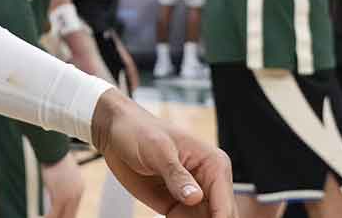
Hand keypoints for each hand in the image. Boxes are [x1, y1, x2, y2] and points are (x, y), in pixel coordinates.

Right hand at [40, 155, 85, 217]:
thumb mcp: (62, 177)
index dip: (66, 216)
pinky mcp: (60, 197)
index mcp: (79, 189)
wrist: (54, 152)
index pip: (74, 209)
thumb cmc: (56, 160)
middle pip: (71, 215)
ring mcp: (70, 197)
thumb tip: (54, 200)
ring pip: (63, 216)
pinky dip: (48, 217)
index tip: (59, 217)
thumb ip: (61, 190)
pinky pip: (54, 213)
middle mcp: (77, 194)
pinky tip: (43, 217)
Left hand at [90, 90, 233, 217]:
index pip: (224, 204)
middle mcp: (208, 182)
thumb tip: (195, 197)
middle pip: (219, 217)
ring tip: (173, 216)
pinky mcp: (177, 206)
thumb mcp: (158, 150)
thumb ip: (176, 175)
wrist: (117, 133)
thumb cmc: (140, 131)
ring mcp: (193, 196)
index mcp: (213, 164)